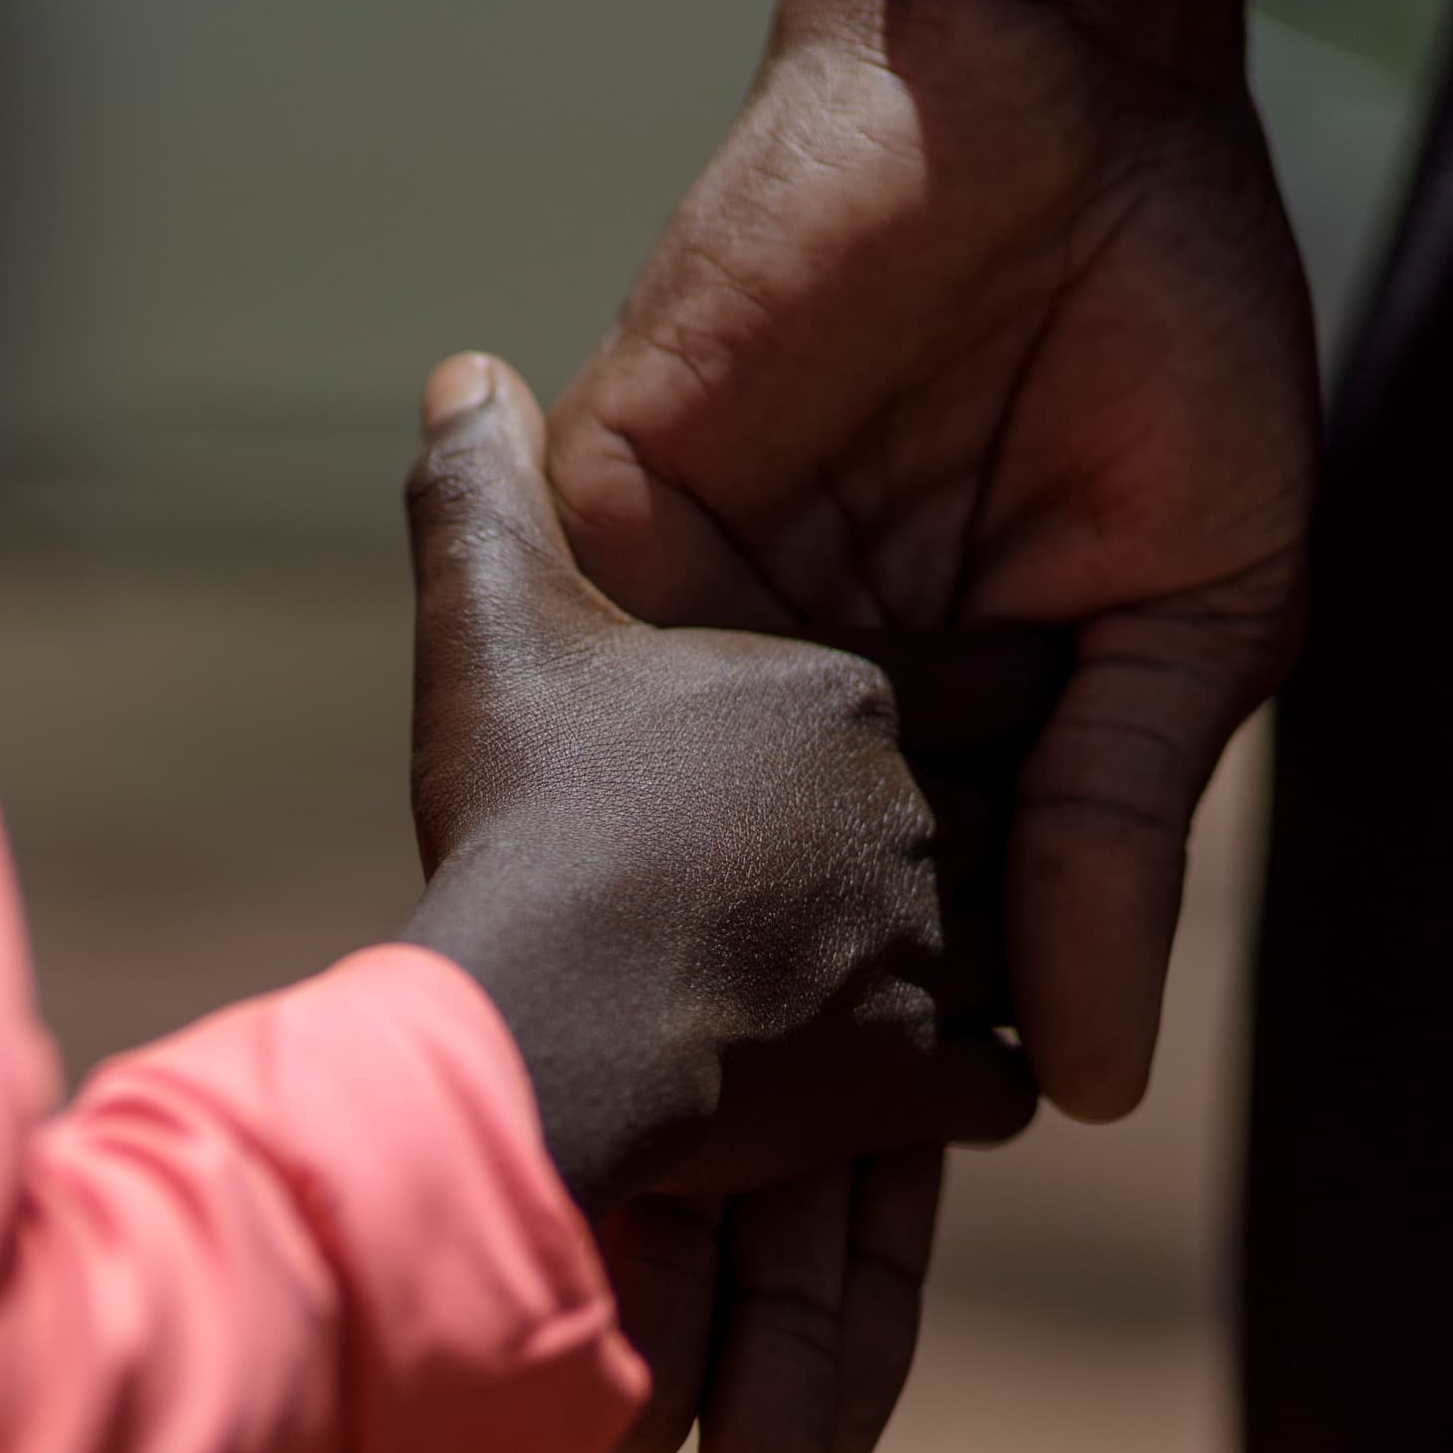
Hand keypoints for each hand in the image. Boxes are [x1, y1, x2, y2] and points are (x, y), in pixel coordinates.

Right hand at [398, 353, 1036, 1217]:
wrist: (548, 1015)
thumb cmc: (530, 809)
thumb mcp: (497, 622)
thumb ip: (486, 489)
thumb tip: (463, 372)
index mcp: (841, 691)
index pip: (932, 677)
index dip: (897, 706)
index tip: (851, 740)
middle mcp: (911, 808)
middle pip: (956, 812)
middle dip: (926, 834)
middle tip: (849, 866)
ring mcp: (927, 948)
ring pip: (986, 947)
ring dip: (947, 963)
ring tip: (872, 979)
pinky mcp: (919, 1075)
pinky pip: (989, 1079)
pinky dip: (949, 1080)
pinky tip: (886, 1077)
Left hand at [547, 0, 1322, 1452]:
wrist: (1043, 84)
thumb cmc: (1151, 322)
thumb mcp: (1188, 601)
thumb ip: (1109, 829)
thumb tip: (1067, 1090)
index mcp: (962, 777)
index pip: (903, 1061)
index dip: (862, 1239)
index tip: (801, 1433)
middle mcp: (813, 740)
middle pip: (753, 1043)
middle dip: (732, 1263)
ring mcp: (705, 646)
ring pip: (641, 915)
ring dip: (610, 1113)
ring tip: (565, 1344)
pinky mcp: (616, 531)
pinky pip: (555, 689)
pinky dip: (544, 843)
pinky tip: (499, 1035)